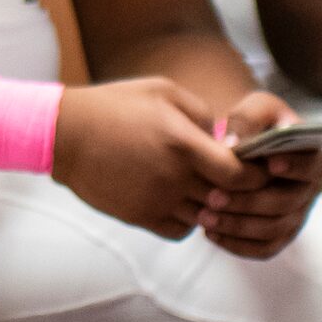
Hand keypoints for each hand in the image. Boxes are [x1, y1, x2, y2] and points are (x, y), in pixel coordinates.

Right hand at [52, 77, 245, 241]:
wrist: (65, 134)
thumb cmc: (114, 106)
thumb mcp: (162, 91)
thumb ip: (201, 113)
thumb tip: (222, 139)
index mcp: (183, 144)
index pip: (239, 174)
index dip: (255, 174)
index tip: (256, 168)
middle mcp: (173, 177)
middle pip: (227, 199)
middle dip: (239, 192)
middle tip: (238, 181)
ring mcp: (156, 200)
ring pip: (206, 218)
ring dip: (213, 206)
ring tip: (209, 189)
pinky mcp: (140, 216)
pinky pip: (180, 229)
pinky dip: (189, 220)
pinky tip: (182, 201)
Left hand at [199, 92, 321, 259]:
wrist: (241, 145)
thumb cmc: (253, 124)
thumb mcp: (255, 108)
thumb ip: (248, 118)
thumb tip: (233, 145)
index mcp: (313, 158)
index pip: (312, 166)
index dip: (294, 166)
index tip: (270, 163)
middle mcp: (308, 191)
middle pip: (286, 203)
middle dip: (248, 201)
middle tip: (213, 196)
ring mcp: (295, 216)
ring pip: (272, 230)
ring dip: (237, 226)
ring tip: (204, 216)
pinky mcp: (278, 236)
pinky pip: (263, 249)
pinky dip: (237, 245)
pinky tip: (210, 234)